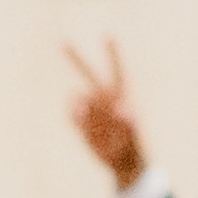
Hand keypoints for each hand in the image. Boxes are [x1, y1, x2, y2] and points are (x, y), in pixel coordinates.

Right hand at [59, 39, 146, 187]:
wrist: (122, 163)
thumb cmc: (132, 147)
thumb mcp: (135, 135)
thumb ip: (131, 121)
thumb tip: (125, 108)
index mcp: (120, 96)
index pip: (116, 70)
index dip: (113, 53)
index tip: (108, 34)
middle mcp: (103, 99)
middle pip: (88, 74)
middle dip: (76, 58)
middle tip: (62, 41)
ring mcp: (91, 110)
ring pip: (79, 99)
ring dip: (82, 109)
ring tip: (94, 124)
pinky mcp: (81, 123)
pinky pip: (72, 115)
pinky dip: (74, 117)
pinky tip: (82, 124)